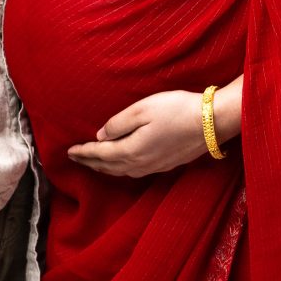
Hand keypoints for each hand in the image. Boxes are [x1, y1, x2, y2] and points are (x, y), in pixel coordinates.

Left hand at [69, 90, 213, 177]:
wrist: (211, 122)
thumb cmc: (176, 109)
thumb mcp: (142, 109)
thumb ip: (118, 123)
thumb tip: (101, 135)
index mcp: (130, 149)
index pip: (99, 153)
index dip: (83, 152)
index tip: (69, 151)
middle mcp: (139, 163)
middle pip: (107, 166)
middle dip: (89, 162)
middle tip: (75, 158)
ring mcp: (154, 166)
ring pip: (121, 171)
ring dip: (104, 168)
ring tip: (93, 163)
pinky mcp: (166, 165)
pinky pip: (134, 171)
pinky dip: (120, 169)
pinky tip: (121, 165)